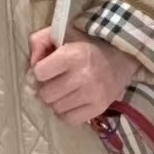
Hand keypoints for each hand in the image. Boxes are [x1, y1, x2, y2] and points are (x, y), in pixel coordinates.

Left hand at [27, 28, 142, 126]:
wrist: (121, 57)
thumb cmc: (87, 44)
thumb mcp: (62, 33)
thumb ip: (39, 42)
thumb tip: (32, 64)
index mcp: (73, 55)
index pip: (39, 72)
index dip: (40, 70)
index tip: (48, 68)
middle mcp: (83, 76)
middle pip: (46, 94)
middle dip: (47, 88)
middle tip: (55, 81)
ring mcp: (92, 94)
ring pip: (57, 108)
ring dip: (57, 100)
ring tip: (65, 91)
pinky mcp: (99, 107)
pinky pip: (70, 119)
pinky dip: (67, 112)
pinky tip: (72, 101)